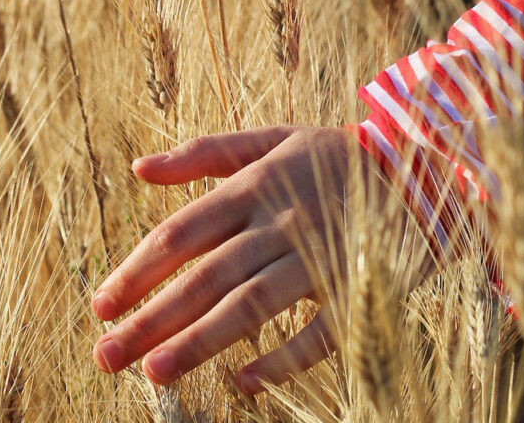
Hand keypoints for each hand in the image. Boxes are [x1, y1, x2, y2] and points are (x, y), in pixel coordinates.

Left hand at [90, 125, 370, 393]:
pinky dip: (285, 358)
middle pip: (206, 276)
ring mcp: (319, 256)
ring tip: (155, 374)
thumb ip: (205, 153)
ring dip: (202, 341)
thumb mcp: (272, 138)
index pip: (182, 232)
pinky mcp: (358, 285)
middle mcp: (279, 222)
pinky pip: (321, 330)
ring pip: (253, 304)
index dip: (138, 270)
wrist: (424, 166)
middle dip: (152, 318)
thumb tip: (139, 168)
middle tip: (107, 356)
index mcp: (254, 186)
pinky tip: (244, 384)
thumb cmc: (335, 156)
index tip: (99, 306)